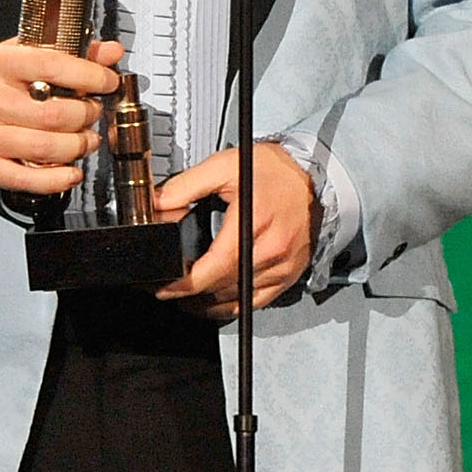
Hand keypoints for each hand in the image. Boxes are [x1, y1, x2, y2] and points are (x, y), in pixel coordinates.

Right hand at [0, 38, 125, 194]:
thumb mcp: (15, 56)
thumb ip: (64, 52)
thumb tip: (110, 52)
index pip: (53, 67)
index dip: (90, 76)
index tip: (108, 82)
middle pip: (55, 114)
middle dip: (86, 115)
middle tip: (91, 112)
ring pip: (48, 148)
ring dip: (78, 146)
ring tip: (86, 140)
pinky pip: (29, 180)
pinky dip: (59, 179)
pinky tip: (72, 171)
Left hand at [154, 142, 314, 318]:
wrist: (314, 176)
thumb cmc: (275, 170)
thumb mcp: (224, 166)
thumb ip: (185, 185)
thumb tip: (157, 203)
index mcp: (253, 221)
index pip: (216, 266)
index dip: (187, 283)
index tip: (166, 288)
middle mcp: (272, 249)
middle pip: (223, 285)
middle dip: (190, 292)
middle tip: (169, 288)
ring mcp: (283, 266)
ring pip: (237, 297)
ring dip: (209, 301)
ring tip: (187, 295)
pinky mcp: (289, 275)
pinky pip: (257, 302)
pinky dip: (233, 305)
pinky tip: (215, 301)